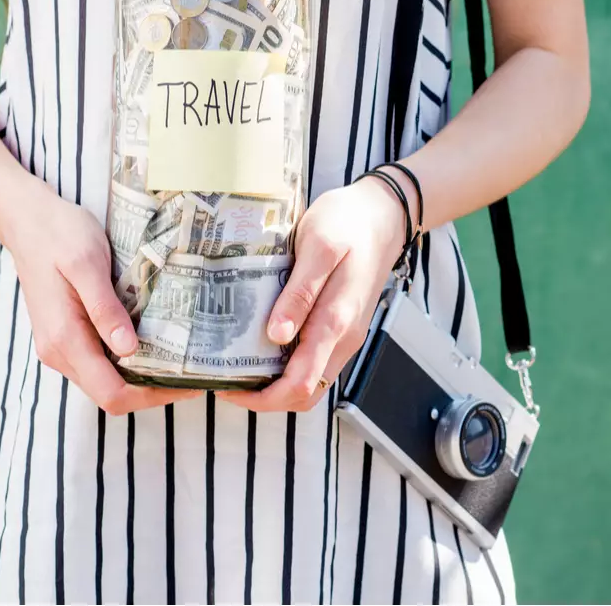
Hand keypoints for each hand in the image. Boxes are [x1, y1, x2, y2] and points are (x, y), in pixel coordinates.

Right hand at [4, 188, 201, 414]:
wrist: (27, 221)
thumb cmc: (59, 234)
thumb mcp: (87, 262)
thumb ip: (104, 307)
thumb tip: (127, 348)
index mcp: (64, 339)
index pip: (111, 393)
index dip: (151, 396)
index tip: (187, 383)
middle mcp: (58, 352)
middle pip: (110, 394)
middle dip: (152, 390)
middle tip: (192, 371)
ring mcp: (60, 346)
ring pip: (105, 381)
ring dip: (141, 377)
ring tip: (179, 358)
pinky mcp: (66, 336)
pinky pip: (99, 362)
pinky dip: (128, 361)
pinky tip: (153, 342)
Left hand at [219, 176, 408, 411]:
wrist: (383, 213)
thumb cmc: (348, 223)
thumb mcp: (319, 247)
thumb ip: (300, 293)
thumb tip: (277, 336)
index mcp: (336, 322)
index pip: (300, 385)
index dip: (262, 397)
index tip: (228, 385)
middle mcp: (344, 338)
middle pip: (304, 394)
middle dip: (264, 397)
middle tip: (227, 377)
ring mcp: (345, 335)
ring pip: (310, 380)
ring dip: (275, 382)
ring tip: (238, 361)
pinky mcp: (342, 326)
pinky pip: (314, 360)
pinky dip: (287, 364)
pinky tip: (262, 342)